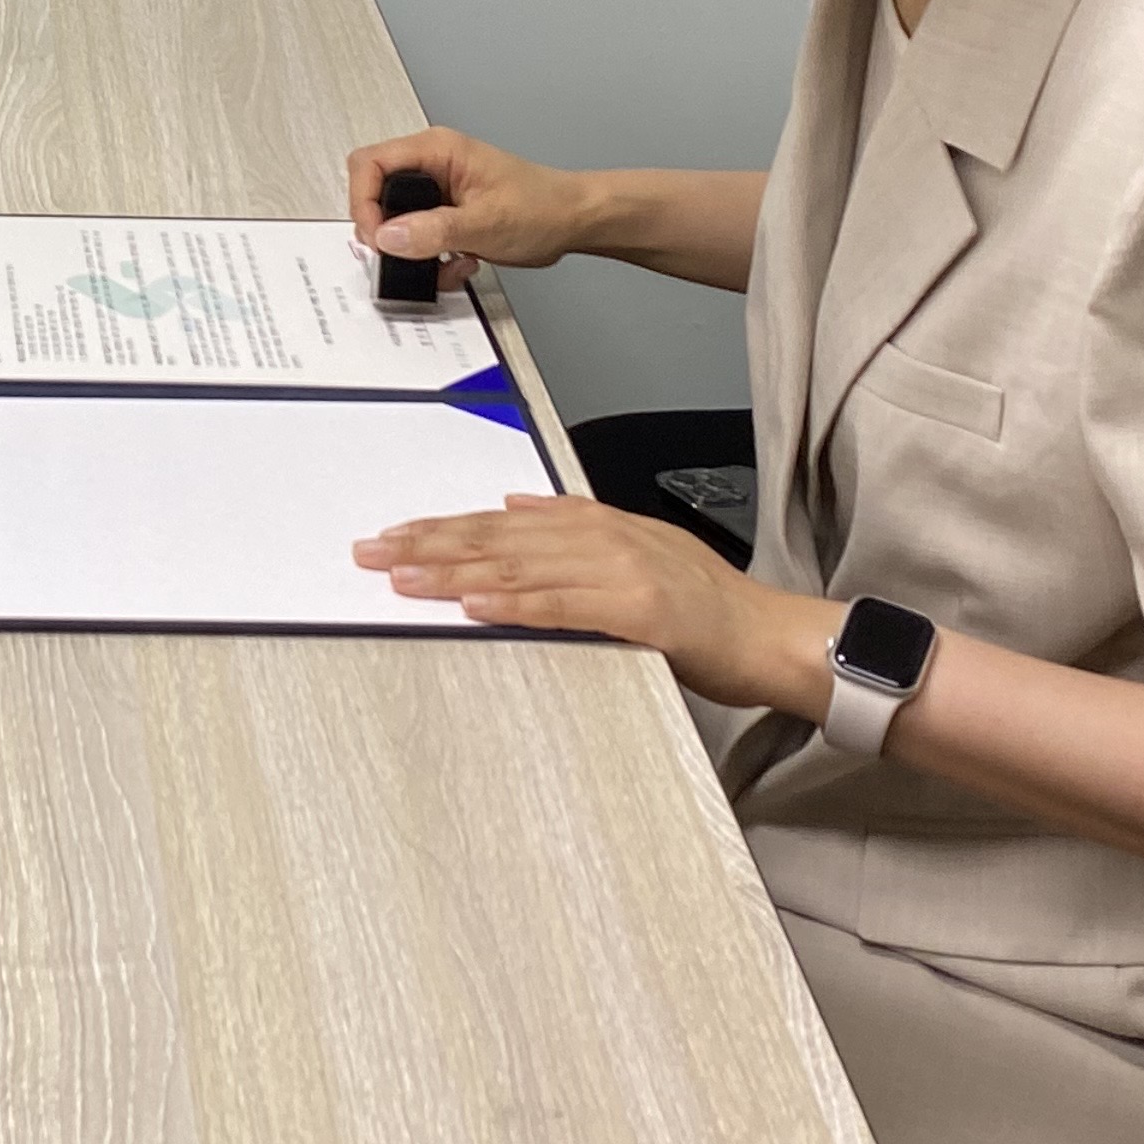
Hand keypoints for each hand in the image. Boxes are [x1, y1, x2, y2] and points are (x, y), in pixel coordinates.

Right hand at [346, 126, 597, 274]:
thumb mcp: (485, 223)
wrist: (574, 220)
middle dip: (383, 230)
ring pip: (393, 217)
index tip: (377, 237)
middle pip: (375, 191)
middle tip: (398, 253)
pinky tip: (454, 262)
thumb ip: (432, 230)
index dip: (363, 202)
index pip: (370, 164)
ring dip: (409, 248)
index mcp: (437, 150)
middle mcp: (432, 164)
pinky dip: (427, 256)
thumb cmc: (543, 207)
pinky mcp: (445, 212)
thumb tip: (388, 236)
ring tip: (434, 260)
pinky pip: (414, 234)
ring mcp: (438, 188)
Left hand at [351, 493, 835, 711]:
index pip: (501, 525)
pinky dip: (513, 605)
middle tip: (371, 552)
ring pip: (518, 569)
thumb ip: (576, 526)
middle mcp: (602, 538)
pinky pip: (562, 606)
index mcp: (596, 525)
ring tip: (401, 576)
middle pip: (496, 540)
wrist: (772, 636)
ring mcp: (620, 571)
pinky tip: (472, 604)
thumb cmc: (708, 607)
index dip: (443, 529)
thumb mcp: (639, 548)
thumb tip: (513, 508)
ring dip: (454, 574)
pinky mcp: (637, 610)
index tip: (392, 537)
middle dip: (428, 545)